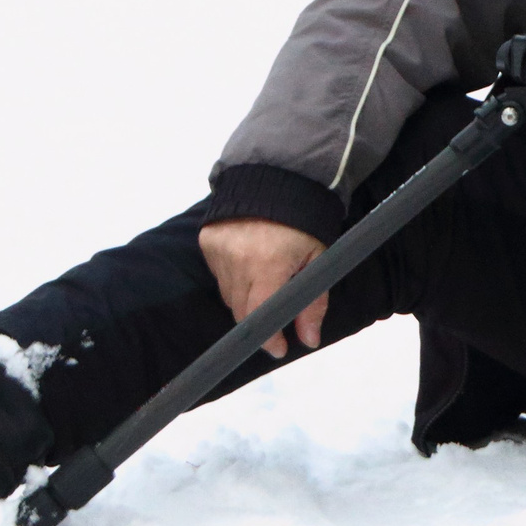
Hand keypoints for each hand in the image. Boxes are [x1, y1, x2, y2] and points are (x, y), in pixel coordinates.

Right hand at [197, 218, 330, 358]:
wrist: (279, 177)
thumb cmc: (305, 220)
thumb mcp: (318, 259)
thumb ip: (313, 302)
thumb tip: (309, 340)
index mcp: (269, 262)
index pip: (259, 315)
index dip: (268, 338)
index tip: (279, 348)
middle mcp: (237, 258)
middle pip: (242, 310)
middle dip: (260, 321)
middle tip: (278, 319)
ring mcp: (218, 250)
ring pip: (229, 295)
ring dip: (247, 298)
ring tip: (268, 280)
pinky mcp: (207, 242)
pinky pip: (219, 275)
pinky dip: (234, 278)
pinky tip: (251, 263)